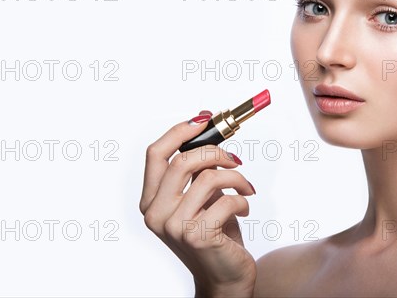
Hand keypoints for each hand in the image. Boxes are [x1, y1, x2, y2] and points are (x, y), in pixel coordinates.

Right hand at [140, 110, 256, 296]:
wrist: (225, 276)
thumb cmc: (215, 233)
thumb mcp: (201, 198)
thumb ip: (197, 170)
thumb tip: (207, 126)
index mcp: (151, 201)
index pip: (155, 154)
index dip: (180, 131)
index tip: (204, 119)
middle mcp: (156, 214)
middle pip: (182, 161)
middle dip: (215, 152)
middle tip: (234, 157)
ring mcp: (175, 226)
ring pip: (209, 177)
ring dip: (235, 177)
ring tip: (244, 188)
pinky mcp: (198, 235)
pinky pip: (228, 198)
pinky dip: (243, 199)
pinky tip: (245, 208)